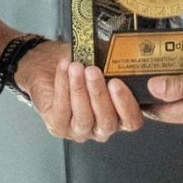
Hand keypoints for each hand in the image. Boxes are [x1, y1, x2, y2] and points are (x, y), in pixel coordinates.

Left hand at [15, 42, 144, 141]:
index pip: (132, 120)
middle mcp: (104, 127)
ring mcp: (82, 130)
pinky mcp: (60, 127)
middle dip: (99, 95)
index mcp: (120, 114)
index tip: (118, 82)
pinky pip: (63, 110)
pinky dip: (63, 86)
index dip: (128, 105)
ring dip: (79, 90)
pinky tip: (64, 69)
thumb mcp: (101, 60)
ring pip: (84, 118)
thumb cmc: (81, 64)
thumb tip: (118, 52)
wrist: (50, 65)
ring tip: (76, 68)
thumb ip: (113, 61)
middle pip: (108, 121)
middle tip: (93, 71)